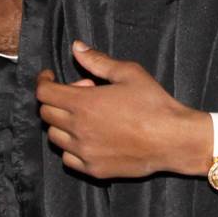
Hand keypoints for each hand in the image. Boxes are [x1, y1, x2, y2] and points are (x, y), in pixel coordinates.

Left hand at [35, 43, 210, 178]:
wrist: (173, 139)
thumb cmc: (154, 104)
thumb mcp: (128, 73)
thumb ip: (97, 60)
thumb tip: (76, 47)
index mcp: (83, 104)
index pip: (44, 93)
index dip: (44, 81)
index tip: (51, 77)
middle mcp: (78, 129)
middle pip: (46, 114)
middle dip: (57, 100)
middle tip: (81, 95)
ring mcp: (85, 152)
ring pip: (54, 137)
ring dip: (63, 124)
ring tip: (87, 117)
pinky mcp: (93, 169)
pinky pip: (68, 158)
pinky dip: (71, 147)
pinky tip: (90, 138)